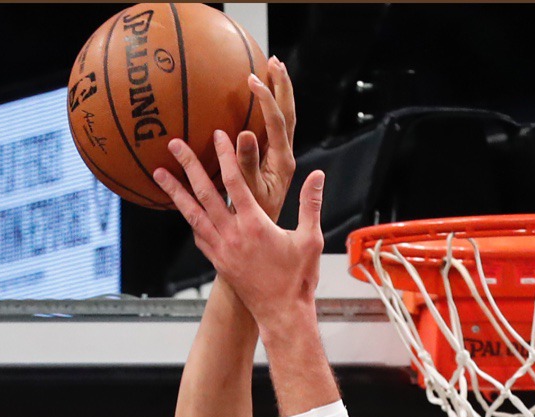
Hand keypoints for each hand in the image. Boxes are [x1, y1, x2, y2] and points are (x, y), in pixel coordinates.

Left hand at [152, 125, 322, 325]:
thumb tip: (318, 176)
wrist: (282, 315)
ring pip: (192, 214)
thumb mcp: (310, 240)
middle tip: (174, 143)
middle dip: (188, 165)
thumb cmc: (298, 280)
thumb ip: (311, 205)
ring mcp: (222, 250)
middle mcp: (233, 235)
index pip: (235, 182)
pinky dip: (189, 219)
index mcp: (255, 225)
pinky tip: (183, 209)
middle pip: (204, 192)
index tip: (217, 134)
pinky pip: (198, 235)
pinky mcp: (218, 262)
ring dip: (175, 191)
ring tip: (159, 173)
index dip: (225, 155)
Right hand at [236, 60, 295, 222]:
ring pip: (283, 118)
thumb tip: (246, 133)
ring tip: (271, 68)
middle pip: (288, 114)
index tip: (251, 79)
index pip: (277, 122)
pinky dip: (269, 107)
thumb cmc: (254, 219)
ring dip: (279, 92)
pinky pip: (273, 126)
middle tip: (274, 61)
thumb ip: (247, 164)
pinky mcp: (272, 158)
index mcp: (282, 162)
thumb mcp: (249, 192)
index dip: (266, 99)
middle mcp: (285, 156)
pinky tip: (257, 97)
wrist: (262, 237)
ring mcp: (279, 156)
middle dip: (282, 86)